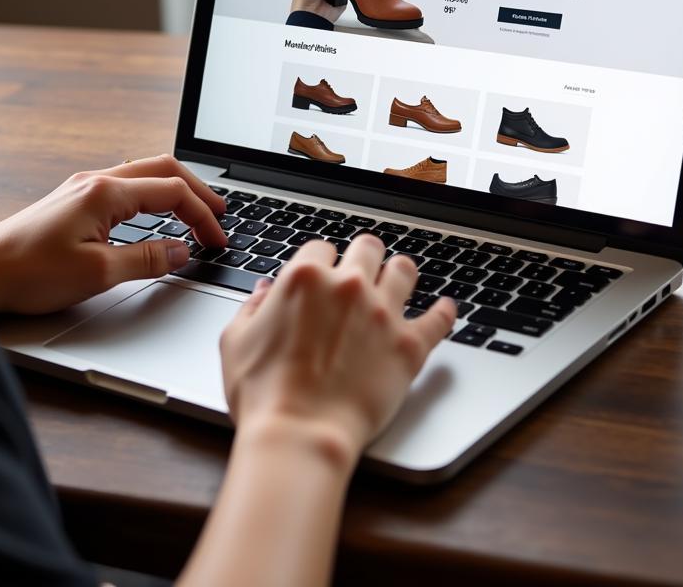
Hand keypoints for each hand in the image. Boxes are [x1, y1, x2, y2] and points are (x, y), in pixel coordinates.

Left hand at [0, 155, 226, 314]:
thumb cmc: (28, 271)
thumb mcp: (98, 273)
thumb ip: (147, 259)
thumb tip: (182, 251)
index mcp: (105, 193)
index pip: (172, 192)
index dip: (202, 215)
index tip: (217, 240)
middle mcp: (95, 181)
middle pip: (162, 169)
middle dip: (197, 190)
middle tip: (220, 214)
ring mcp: (83, 187)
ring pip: (143, 173)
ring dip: (174, 189)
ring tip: (195, 210)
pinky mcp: (73, 200)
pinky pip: (125, 185)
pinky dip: (152, 195)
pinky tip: (155, 213)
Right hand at [220, 236, 456, 465]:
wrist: (301, 435)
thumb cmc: (264, 395)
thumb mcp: (236, 342)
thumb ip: (251, 308)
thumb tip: (264, 293)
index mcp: (305, 277)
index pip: (320, 248)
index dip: (320, 262)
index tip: (321, 274)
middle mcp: (348, 286)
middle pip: (367, 248)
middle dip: (363, 256)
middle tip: (362, 268)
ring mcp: (382, 314)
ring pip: (404, 271)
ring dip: (399, 272)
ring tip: (399, 277)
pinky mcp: (409, 346)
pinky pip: (439, 319)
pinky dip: (444, 312)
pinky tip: (446, 307)